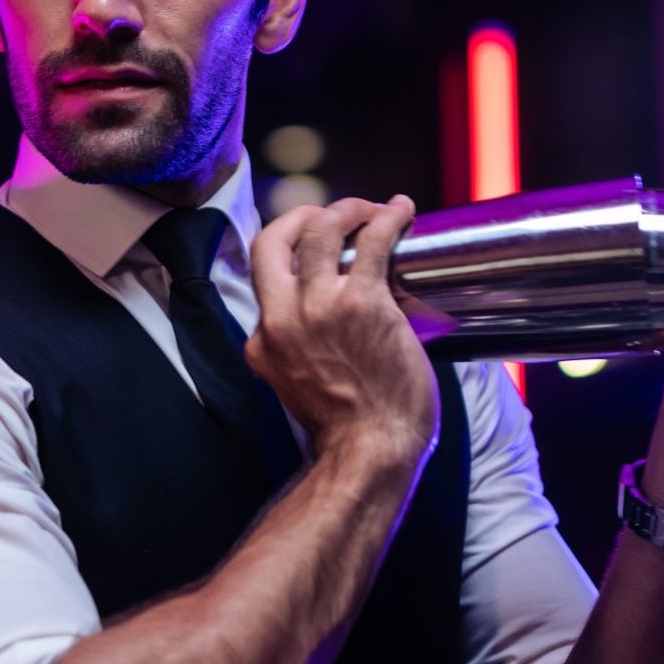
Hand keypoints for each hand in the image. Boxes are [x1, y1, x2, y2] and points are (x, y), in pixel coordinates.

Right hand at [246, 195, 437, 469]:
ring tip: (372, 209)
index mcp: (262, 342)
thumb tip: (335, 328)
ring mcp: (319, 308)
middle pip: (272, 239)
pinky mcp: (362, 302)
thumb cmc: (350, 430)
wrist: (369, 453)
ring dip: (348, 209)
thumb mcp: (297, 387)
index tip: (314, 251)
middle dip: (300, 217)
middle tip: (332, 217)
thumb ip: (299, 353)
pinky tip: (401, 210)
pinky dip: (388, 217)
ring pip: (321, 229)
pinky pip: (373, 241)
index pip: (265, 283)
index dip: (290, 258)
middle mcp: (281, 319)